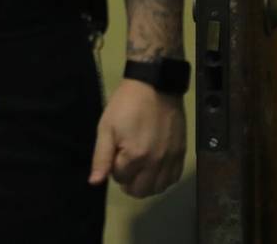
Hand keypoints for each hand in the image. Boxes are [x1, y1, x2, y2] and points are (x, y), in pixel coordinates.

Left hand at [88, 79, 185, 196]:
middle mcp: (155, 163)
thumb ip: (101, 157)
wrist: (154, 85)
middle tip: (125, 166)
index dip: (114, 169)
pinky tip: (156, 169)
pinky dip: (164, 180)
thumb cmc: (126, 104)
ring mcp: (170, 159)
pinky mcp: (181, 152)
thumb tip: (95, 182)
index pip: (120, 179)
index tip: (115, 154)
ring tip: (140, 169)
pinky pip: (174, 179)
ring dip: (147, 184)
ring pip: (158, 189)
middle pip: (140, 191)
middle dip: (129, 182)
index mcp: (135, 156)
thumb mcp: (106, 128)